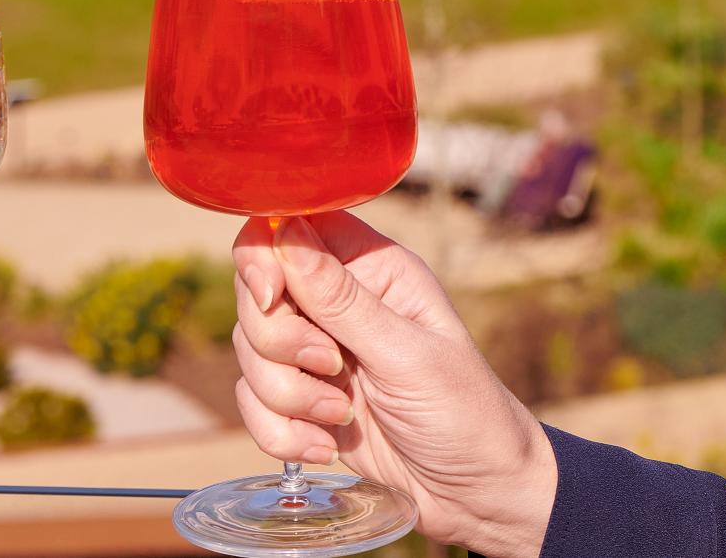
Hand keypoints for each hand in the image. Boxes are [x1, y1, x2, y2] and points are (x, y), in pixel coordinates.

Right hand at [231, 214, 556, 557]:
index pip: (289, 228)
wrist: (476, 497)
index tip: (271, 297)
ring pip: (249, 351)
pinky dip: (280, 432)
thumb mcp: (407, 355)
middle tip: (332, 368)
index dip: (264, 256)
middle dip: (280, 343)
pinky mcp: (300, 400)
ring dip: (286, 396)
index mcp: (372, 268)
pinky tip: (325, 446)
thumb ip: (341, 299)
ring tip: (340, 417)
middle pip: (256, 294)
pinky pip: (251, 402)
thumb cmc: (465, 414)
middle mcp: (336, 302)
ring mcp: (314, 351)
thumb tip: (284, 231)